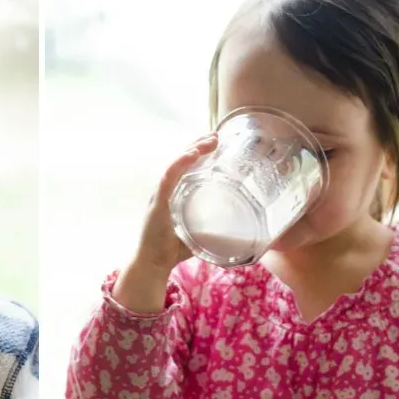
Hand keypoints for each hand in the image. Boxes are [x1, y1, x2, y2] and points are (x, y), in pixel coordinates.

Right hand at [112, 134, 217, 312]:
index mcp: (173, 193)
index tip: (216, 140)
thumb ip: (216, 230)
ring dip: (193, 149)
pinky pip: (169, 177)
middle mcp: (165, 190)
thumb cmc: (174, 249)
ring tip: (210, 139)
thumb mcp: (199, 234)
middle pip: (181, 159)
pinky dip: (180, 164)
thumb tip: (245, 236)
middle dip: (198, 144)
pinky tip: (192, 154)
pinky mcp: (158, 203)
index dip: (199, 150)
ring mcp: (161, 194)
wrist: (153, 264)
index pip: (186, 165)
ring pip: (176, 164)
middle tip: (217, 135)